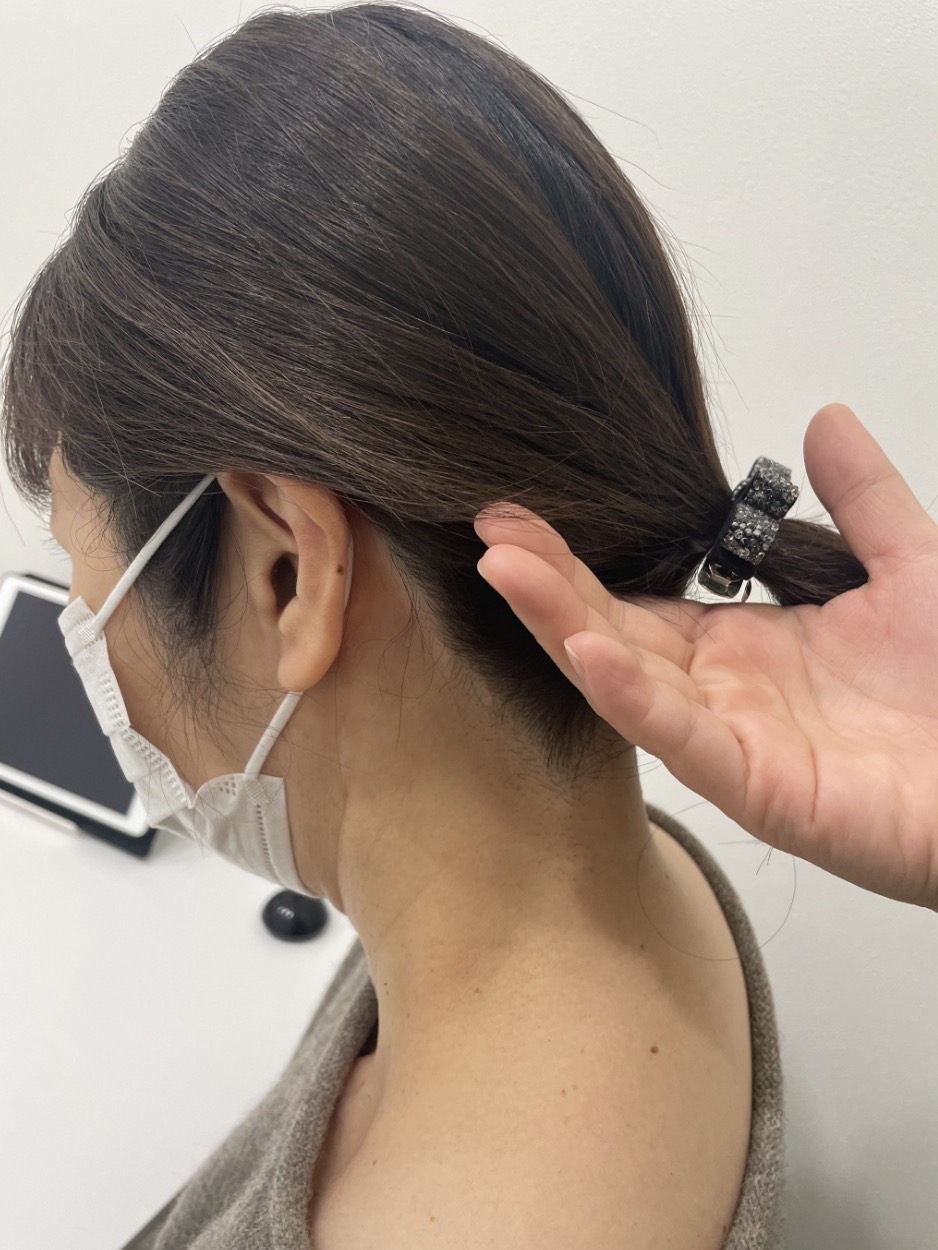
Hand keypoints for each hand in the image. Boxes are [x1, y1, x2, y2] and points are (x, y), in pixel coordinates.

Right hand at [474, 404, 937, 911]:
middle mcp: (722, 690)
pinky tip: (583, 650)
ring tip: (504, 570)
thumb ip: (862, 498)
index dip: (578, 559)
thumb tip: (821, 419)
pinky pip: (681, 738)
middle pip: (611, 632)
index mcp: (745, 643)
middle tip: (489, 526)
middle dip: (547, 582)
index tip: (522, 510)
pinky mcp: (756, 786)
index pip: (636, 598)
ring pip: (625, 681)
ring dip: (561, 626)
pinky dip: (629, 696)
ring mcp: (731, 739)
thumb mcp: (912, 565)